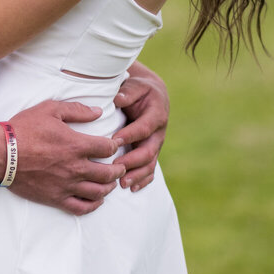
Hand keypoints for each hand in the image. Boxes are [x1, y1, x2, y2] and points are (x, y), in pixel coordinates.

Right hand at [2, 99, 123, 215]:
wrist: (1, 152)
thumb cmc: (23, 129)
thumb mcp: (49, 110)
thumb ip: (76, 110)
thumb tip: (98, 112)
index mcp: (76, 145)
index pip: (107, 148)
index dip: (115, 145)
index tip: (115, 144)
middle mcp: (76, 168)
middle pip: (108, 173)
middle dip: (118, 169)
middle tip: (119, 166)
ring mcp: (67, 185)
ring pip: (98, 192)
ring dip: (109, 187)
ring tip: (110, 183)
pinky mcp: (56, 198)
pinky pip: (81, 207)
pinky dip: (93, 205)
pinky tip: (96, 200)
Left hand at [112, 68, 169, 191]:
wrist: (153, 95)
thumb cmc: (140, 89)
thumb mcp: (136, 86)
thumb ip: (128, 92)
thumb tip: (117, 99)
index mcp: (156, 115)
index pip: (143, 128)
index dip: (130, 135)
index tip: (114, 141)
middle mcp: (158, 133)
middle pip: (148, 151)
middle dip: (132, 161)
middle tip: (116, 168)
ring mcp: (156, 144)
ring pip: (150, 164)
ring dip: (137, 175)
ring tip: (123, 184)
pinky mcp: (152, 151)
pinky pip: (150, 168)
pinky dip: (143, 179)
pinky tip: (133, 188)